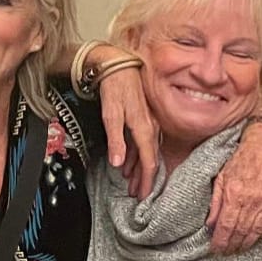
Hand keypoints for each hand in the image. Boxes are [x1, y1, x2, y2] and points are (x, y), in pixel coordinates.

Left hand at [95, 55, 158, 197]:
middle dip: (144, 179)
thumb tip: (117, 165)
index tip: (144, 195)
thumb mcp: (111, 115)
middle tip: (138, 194)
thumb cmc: (114, 88)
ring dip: (139, 169)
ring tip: (132, 183)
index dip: (148, 180)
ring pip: (146, 152)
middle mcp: (150, 127)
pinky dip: (135, 156)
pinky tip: (127, 163)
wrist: (117, 66)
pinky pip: (142, 143)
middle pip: (149, 159)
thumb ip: (115, 140)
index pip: (149, 161)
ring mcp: (147, 122)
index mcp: (144, 128)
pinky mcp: (142, 118)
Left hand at [207, 122, 261, 253]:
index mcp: (235, 194)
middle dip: (232, 244)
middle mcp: (253, 201)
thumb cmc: (240, 161)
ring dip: (246, 242)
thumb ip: (215, 202)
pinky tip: (255, 237)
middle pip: (242, 231)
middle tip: (225, 251)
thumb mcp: (220, 178)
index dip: (221, 240)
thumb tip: (210, 224)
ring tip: (238, 248)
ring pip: (257, 231)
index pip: (226, 225)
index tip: (215, 249)